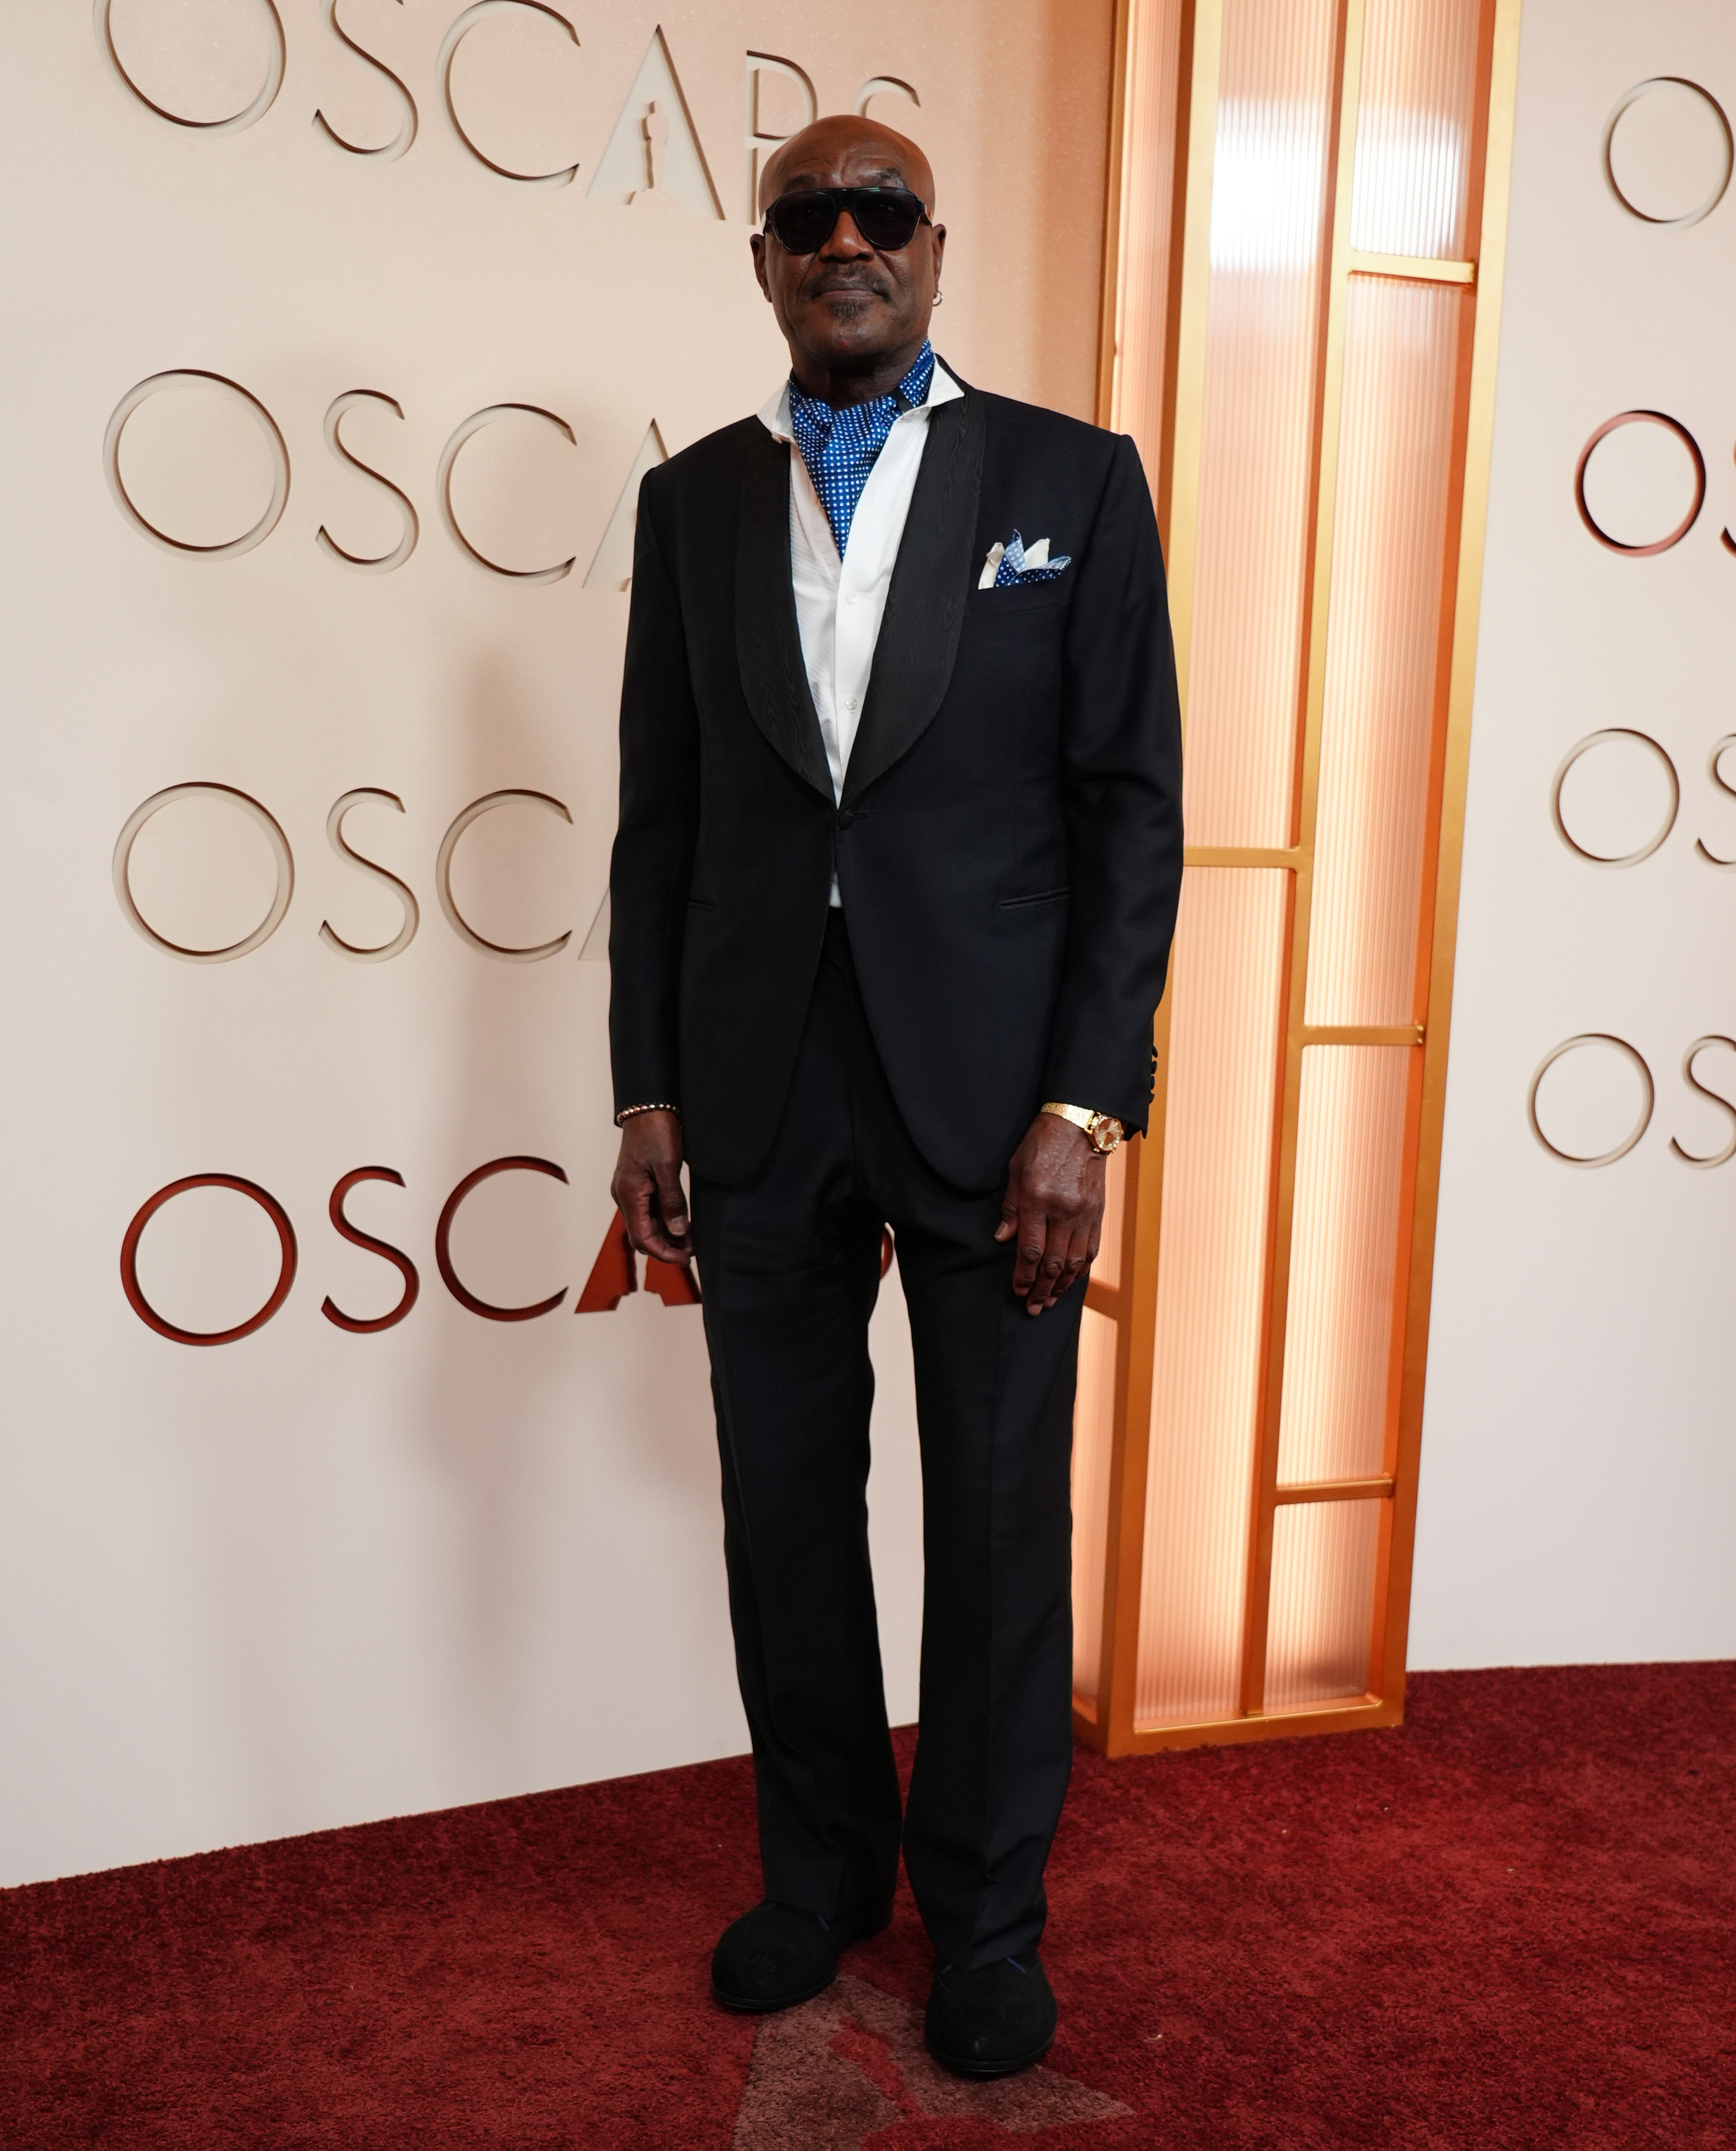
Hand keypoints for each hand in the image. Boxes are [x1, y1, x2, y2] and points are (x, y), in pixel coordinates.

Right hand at [610, 1110, 691, 1265]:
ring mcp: (630, 1190)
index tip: (686, 1259)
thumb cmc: (656, 1132)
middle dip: (666, 1246)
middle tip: (692, 1251)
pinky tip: (682, 1222)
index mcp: (628, 1194)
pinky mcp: (637, 1183)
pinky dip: (664, 1220)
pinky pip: (648, 1210)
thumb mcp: (668, 1167)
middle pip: (642, 1234)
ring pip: (646, 1224)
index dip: (664, 1253)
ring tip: (691, 1239)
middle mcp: (624, 1196)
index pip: (642, 1238)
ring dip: (667, 1235)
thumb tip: (679, 1232)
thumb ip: (672, 1201)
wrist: (647, 1106)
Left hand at [995, 1113, 1104, 1314]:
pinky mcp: (1098, 1213)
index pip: (1030, 1250)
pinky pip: (1091, 1249)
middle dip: (1040, 1289)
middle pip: (1053, 1262)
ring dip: (1062, 1286)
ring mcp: (1084, 1213)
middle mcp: (1063, 1210)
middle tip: (1032, 1307)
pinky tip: (1072, 1281)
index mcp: (1038, 1199)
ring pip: (1075, 1261)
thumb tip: (1003, 1239)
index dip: (1022, 1276)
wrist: (1081, 1125)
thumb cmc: (1042, 1144)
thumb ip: (1011, 1208)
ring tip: (1050, 1300)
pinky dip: (1081, 1270)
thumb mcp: (1016, 1170)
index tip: (1016, 1291)